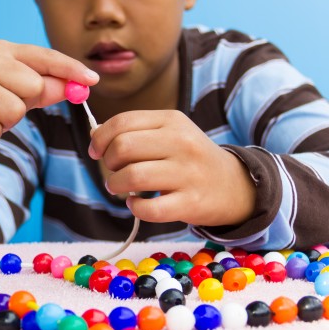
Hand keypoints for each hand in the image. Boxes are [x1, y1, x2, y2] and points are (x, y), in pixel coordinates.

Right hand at [0, 40, 98, 193]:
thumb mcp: (21, 93)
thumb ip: (49, 87)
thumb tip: (80, 85)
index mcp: (1, 51)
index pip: (43, 56)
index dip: (70, 68)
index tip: (92, 80)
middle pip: (33, 85)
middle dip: (26, 104)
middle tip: (5, 107)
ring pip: (14, 111)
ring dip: (7, 123)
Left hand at [88, 110, 255, 226]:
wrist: (234, 186)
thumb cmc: (189, 159)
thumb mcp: (169, 133)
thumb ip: (133, 131)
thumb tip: (95, 136)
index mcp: (172, 120)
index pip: (122, 122)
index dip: (100, 138)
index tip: (96, 152)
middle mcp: (182, 142)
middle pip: (122, 147)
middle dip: (108, 162)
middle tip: (114, 171)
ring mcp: (188, 173)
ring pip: (132, 177)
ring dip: (115, 185)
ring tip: (120, 188)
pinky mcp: (191, 203)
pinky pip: (148, 208)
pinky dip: (134, 208)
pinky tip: (136, 204)